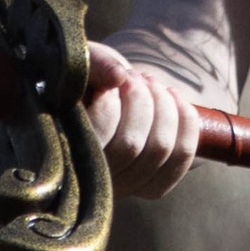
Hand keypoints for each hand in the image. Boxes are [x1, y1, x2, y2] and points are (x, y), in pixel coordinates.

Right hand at [84, 39, 206, 199]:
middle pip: (131, 145)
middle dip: (141, 100)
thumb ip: (94, 65)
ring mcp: (123, 187)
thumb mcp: (81, 63)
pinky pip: (180, 159)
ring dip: (164, 107)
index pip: (96, 138)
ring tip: (152, 85)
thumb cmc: (84, 78)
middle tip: (135, 77)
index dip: (111, 104)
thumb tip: (118, 77)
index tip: (116, 79)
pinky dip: (186, 124)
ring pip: (159, 150)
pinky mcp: (150, 188)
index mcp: (63, 151)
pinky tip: (175, 99)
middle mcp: (89, 180)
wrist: (103, 94)